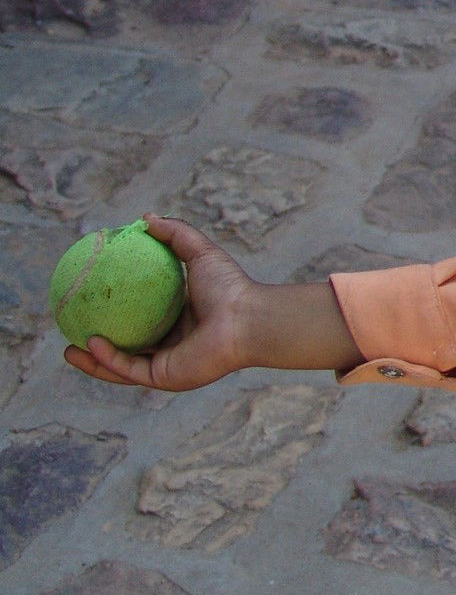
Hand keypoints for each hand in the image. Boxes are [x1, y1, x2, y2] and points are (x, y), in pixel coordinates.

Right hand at [61, 215, 358, 389]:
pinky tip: (89, 345)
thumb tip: (145, 216)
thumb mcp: (200, 253)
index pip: (141, 319)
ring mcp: (168, 363)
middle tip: (70, 329)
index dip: (115, 314)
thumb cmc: (230, 287)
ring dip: (93, 360)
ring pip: (121, 366)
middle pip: (126, 347)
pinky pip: (128, 370)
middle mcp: (172, 344)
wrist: (249, 319)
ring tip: (67, 348)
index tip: (89, 300)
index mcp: (179, 319)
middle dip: (96, 345)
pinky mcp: (165, 378)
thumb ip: (176, 234)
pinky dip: (108, 360)